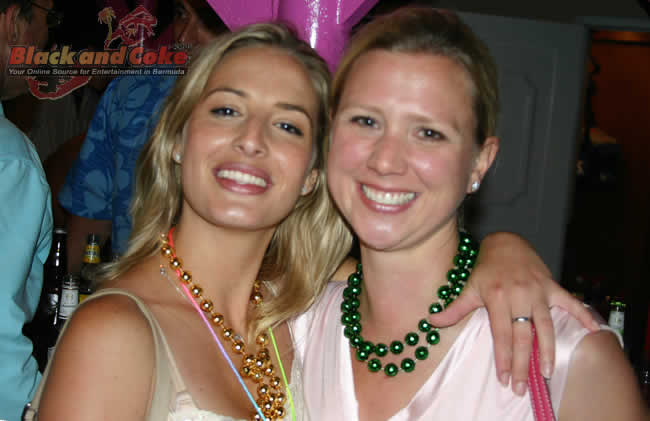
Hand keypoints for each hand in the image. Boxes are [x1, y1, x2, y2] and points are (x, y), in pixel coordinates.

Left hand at [428, 232, 599, 395]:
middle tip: (522, 386)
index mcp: (497, 297)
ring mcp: (538, 291)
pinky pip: (570, 302)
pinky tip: (594, 330)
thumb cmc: (485, 268)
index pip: (501, 334)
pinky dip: (583, 315)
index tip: (504, 378)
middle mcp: (518, 295)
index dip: (503, 357)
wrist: (506, 242)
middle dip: (523, 363)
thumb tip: (431, 321)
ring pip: (545, 325)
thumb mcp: (468, 287)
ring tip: (548, 372)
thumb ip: (454, 308)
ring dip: (548, 350)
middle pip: (523, 335)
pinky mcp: (552, 286)